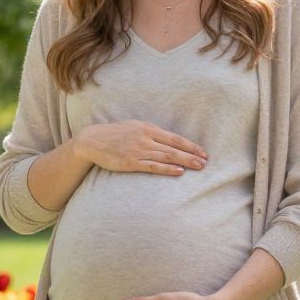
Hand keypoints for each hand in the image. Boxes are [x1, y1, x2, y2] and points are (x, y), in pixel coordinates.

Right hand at [79, 121, 206, 175]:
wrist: (93, 141)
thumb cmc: (115, 134)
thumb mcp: (134, 127)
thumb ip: (151, 133)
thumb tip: (168, 140)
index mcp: (148, 128)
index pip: (175, 138)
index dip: (190, 145)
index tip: (203, 152)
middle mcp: (145, 138)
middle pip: (174, 148)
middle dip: (192, 155)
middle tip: (206, 162)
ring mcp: (138, 150)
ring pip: (166, 157)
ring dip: (184, 162)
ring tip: (198, 167)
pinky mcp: (131, 162)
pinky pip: (152, 166)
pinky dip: (167, 169)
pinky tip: (178, 172)